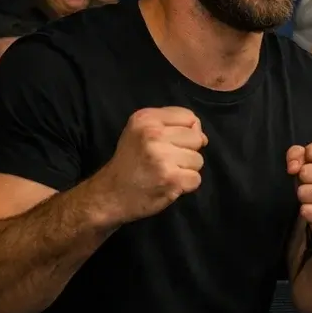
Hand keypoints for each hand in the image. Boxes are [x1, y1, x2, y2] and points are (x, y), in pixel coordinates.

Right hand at [93, 108, 206, 223]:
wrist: (108, 195)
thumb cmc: (130, 162)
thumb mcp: (141, 132)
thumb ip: (172, 126)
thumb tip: (203, 137)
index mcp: (145, 118)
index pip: (188, 117)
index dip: (186, 131)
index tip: (170, 143)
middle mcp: (153, 134)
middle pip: (196, 138)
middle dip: (186, 151)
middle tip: (163, 161)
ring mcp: (162, 157)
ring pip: (198, 160)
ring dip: (185, 170)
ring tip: (164, 172)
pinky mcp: (171, 178)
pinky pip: (196, 179)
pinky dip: (185, 185)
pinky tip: (167, 184)